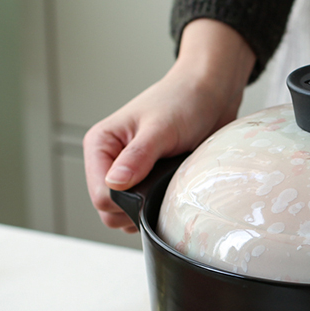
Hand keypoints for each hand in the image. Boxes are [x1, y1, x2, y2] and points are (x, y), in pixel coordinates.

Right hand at [83, 19, 255, 230]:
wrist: (209, 95)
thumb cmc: (183, 100)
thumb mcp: (161, 129)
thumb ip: (137, 157)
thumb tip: (115, 184)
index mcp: (100, 145)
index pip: (99, 196)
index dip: (124, 203)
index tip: (150, 189)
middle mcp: (108, 161)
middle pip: (110, 211)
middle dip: (136, 207)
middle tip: (162, 187)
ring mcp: (126, 174)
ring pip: (125, 215)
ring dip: (148, 208)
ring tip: (168, 184)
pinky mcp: (145, 182)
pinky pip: (143, 210)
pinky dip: (157, 207)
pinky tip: (171, 189)